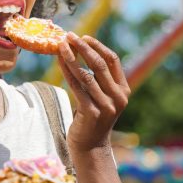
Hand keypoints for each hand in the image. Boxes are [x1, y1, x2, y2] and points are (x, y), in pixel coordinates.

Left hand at [58, 32, 130, 150]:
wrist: (91, 147)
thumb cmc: (93, 119)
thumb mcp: (103, 98)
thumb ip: (100, 80)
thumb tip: (83, 52)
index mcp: (124, 90)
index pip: (113, 60)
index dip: (97, 46)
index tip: (83, 37)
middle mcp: (118, 97)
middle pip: (100, 64)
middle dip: (83, 47)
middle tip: (69, 35)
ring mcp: (106, 105)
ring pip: (86, 74)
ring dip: (71, 57)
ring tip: (61, 45)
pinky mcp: (92, 112)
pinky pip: (76, 86)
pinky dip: (67, 71)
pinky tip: (59, 62)